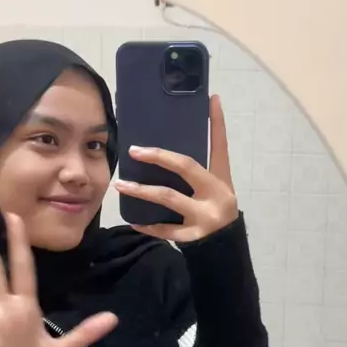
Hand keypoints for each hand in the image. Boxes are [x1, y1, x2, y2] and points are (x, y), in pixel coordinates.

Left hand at [114, 94, 238, 241]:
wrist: (225, 246)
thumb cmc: (214, 209)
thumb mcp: (214, 187)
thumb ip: (196, 171)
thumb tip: (166, 149)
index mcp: (221, 178)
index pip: (220, 146)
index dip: (217, 123)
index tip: (212, 99)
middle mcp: (216, 194)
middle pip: (186, 167)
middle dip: (159, 157)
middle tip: (134, 150)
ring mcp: (205, 215)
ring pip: (169, 198)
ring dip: (142, 191)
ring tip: (120, 185)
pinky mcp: (194, 236)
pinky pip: (166, 229)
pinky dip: (148, 225)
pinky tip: (133, 220)